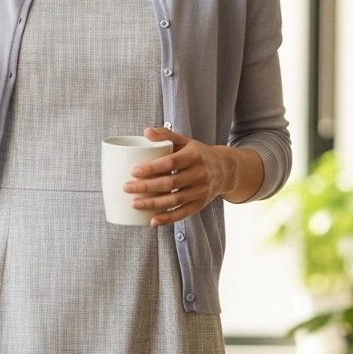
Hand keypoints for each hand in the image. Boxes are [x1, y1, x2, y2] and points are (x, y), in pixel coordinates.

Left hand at [125, 128, 263, 225]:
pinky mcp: (200, 204)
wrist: (225, 169)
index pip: (170, 163)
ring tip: (134, 204)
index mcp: (194, 156)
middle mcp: (200, 174)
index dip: (151, 168)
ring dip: (153, 204)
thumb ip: (166, 135)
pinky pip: (183, 213)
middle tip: (127, 188)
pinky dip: (168, 218)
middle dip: (147, 187)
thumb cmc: (198, 154)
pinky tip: (152, 221)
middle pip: (170, 183)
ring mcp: (201, 191)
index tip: (133, 171)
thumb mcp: (185, 141)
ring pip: (175, 200)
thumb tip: (146, 132)